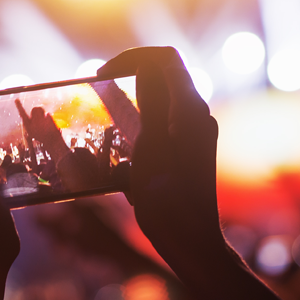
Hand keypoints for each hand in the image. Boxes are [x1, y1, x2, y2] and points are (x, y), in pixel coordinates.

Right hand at [14, 99, 68, 161]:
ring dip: (42, 113)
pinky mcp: (48, 118)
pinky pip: (48, 114)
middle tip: (41, 118)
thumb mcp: (32, 131)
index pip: (22, 114)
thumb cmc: (41, 136)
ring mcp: (42, 119)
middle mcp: (33, 122)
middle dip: (38, 111)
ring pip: (41, 109)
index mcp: (28, 125)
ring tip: (44, 121)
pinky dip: (49, 118)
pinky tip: (50, 125)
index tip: (16, 100)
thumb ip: (31, 121)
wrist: (52, 141)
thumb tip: (32, 112)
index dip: (19, 106)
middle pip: (35, 109)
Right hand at [97, 47, 222, 258]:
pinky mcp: (188, 150)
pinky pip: (162, 122)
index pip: (165, 59)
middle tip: (101, 90)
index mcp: (191, 109)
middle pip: (164, 75)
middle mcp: (197, 116)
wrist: (191, 241)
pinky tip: (119, 145)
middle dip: (131, 75)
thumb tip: (146, 67)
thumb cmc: (168, 199)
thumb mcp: (150, 146)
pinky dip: (139, 122)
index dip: (132, 57)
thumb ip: (151, 102)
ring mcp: (195, 133)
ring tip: (107, 117)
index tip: (104, 75)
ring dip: (133, 99)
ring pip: (162, 99)